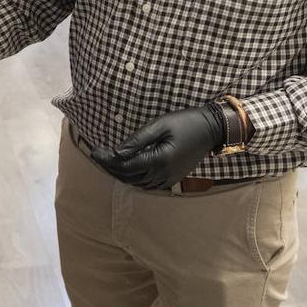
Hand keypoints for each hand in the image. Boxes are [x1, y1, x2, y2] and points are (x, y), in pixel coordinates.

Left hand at [91, 105, 224, 189]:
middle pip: (128, 176)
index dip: (107, 160)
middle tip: (97, 156)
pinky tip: (126, 169)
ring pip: (136, 183)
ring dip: (120, 174)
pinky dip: (133, 179)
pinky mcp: (172, 180)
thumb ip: (138, 139)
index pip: (125, 165)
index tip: (94, 151)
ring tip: (107, 162)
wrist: (211, 130)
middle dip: (110, 167)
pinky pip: (147, 185)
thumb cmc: (186, 122)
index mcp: (159, 160)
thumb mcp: (160, 125)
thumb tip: (117, 152)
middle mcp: (163, 174)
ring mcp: (168, 179)